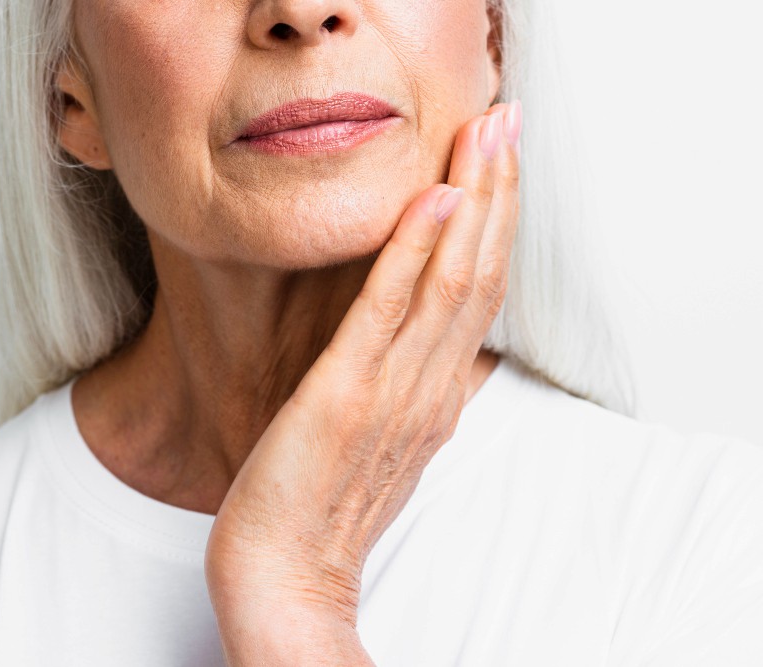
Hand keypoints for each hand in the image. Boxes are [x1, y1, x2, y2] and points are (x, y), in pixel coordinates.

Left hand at [204, 101, 521, 663]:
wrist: (283, 573)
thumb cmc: (323, 504)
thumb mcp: (380, 440)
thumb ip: (409, 389)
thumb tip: (427, 348)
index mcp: (435, 396)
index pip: (479, 294)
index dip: (497, 223)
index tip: (501, 161)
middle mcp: (427, 388)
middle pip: (478, 274)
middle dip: (496, 192)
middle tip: (508, 121)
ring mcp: (390, 392)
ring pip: (448, 282)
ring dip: (470, 202)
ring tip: (484, 136)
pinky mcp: (344, 397)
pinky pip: (384, 314)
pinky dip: (412, 254)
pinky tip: (429, 201)